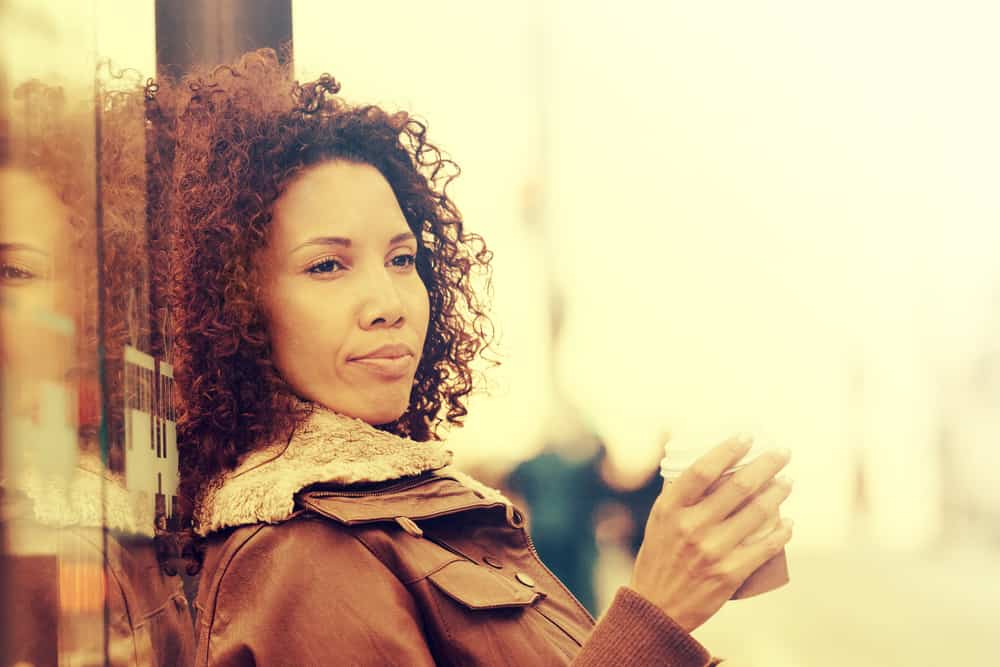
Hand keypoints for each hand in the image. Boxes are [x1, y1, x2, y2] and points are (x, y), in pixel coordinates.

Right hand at [629, 436, 793, 631]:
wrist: (657, 608)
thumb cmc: (659, 557)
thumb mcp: (659, 520)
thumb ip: (678, 493)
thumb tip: (698, 459)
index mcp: (670, 509)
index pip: (702, 469)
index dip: (727, 450)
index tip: (747, 437)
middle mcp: (691, 527)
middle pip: (738, 487)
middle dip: (766, 465)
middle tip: (782, 453)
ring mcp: (712, 551)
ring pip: (757, 514)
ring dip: (778, 494)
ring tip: (787, 483)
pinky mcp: (729, 574)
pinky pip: (764, 548)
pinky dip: (781, 533)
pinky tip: (789, 523)